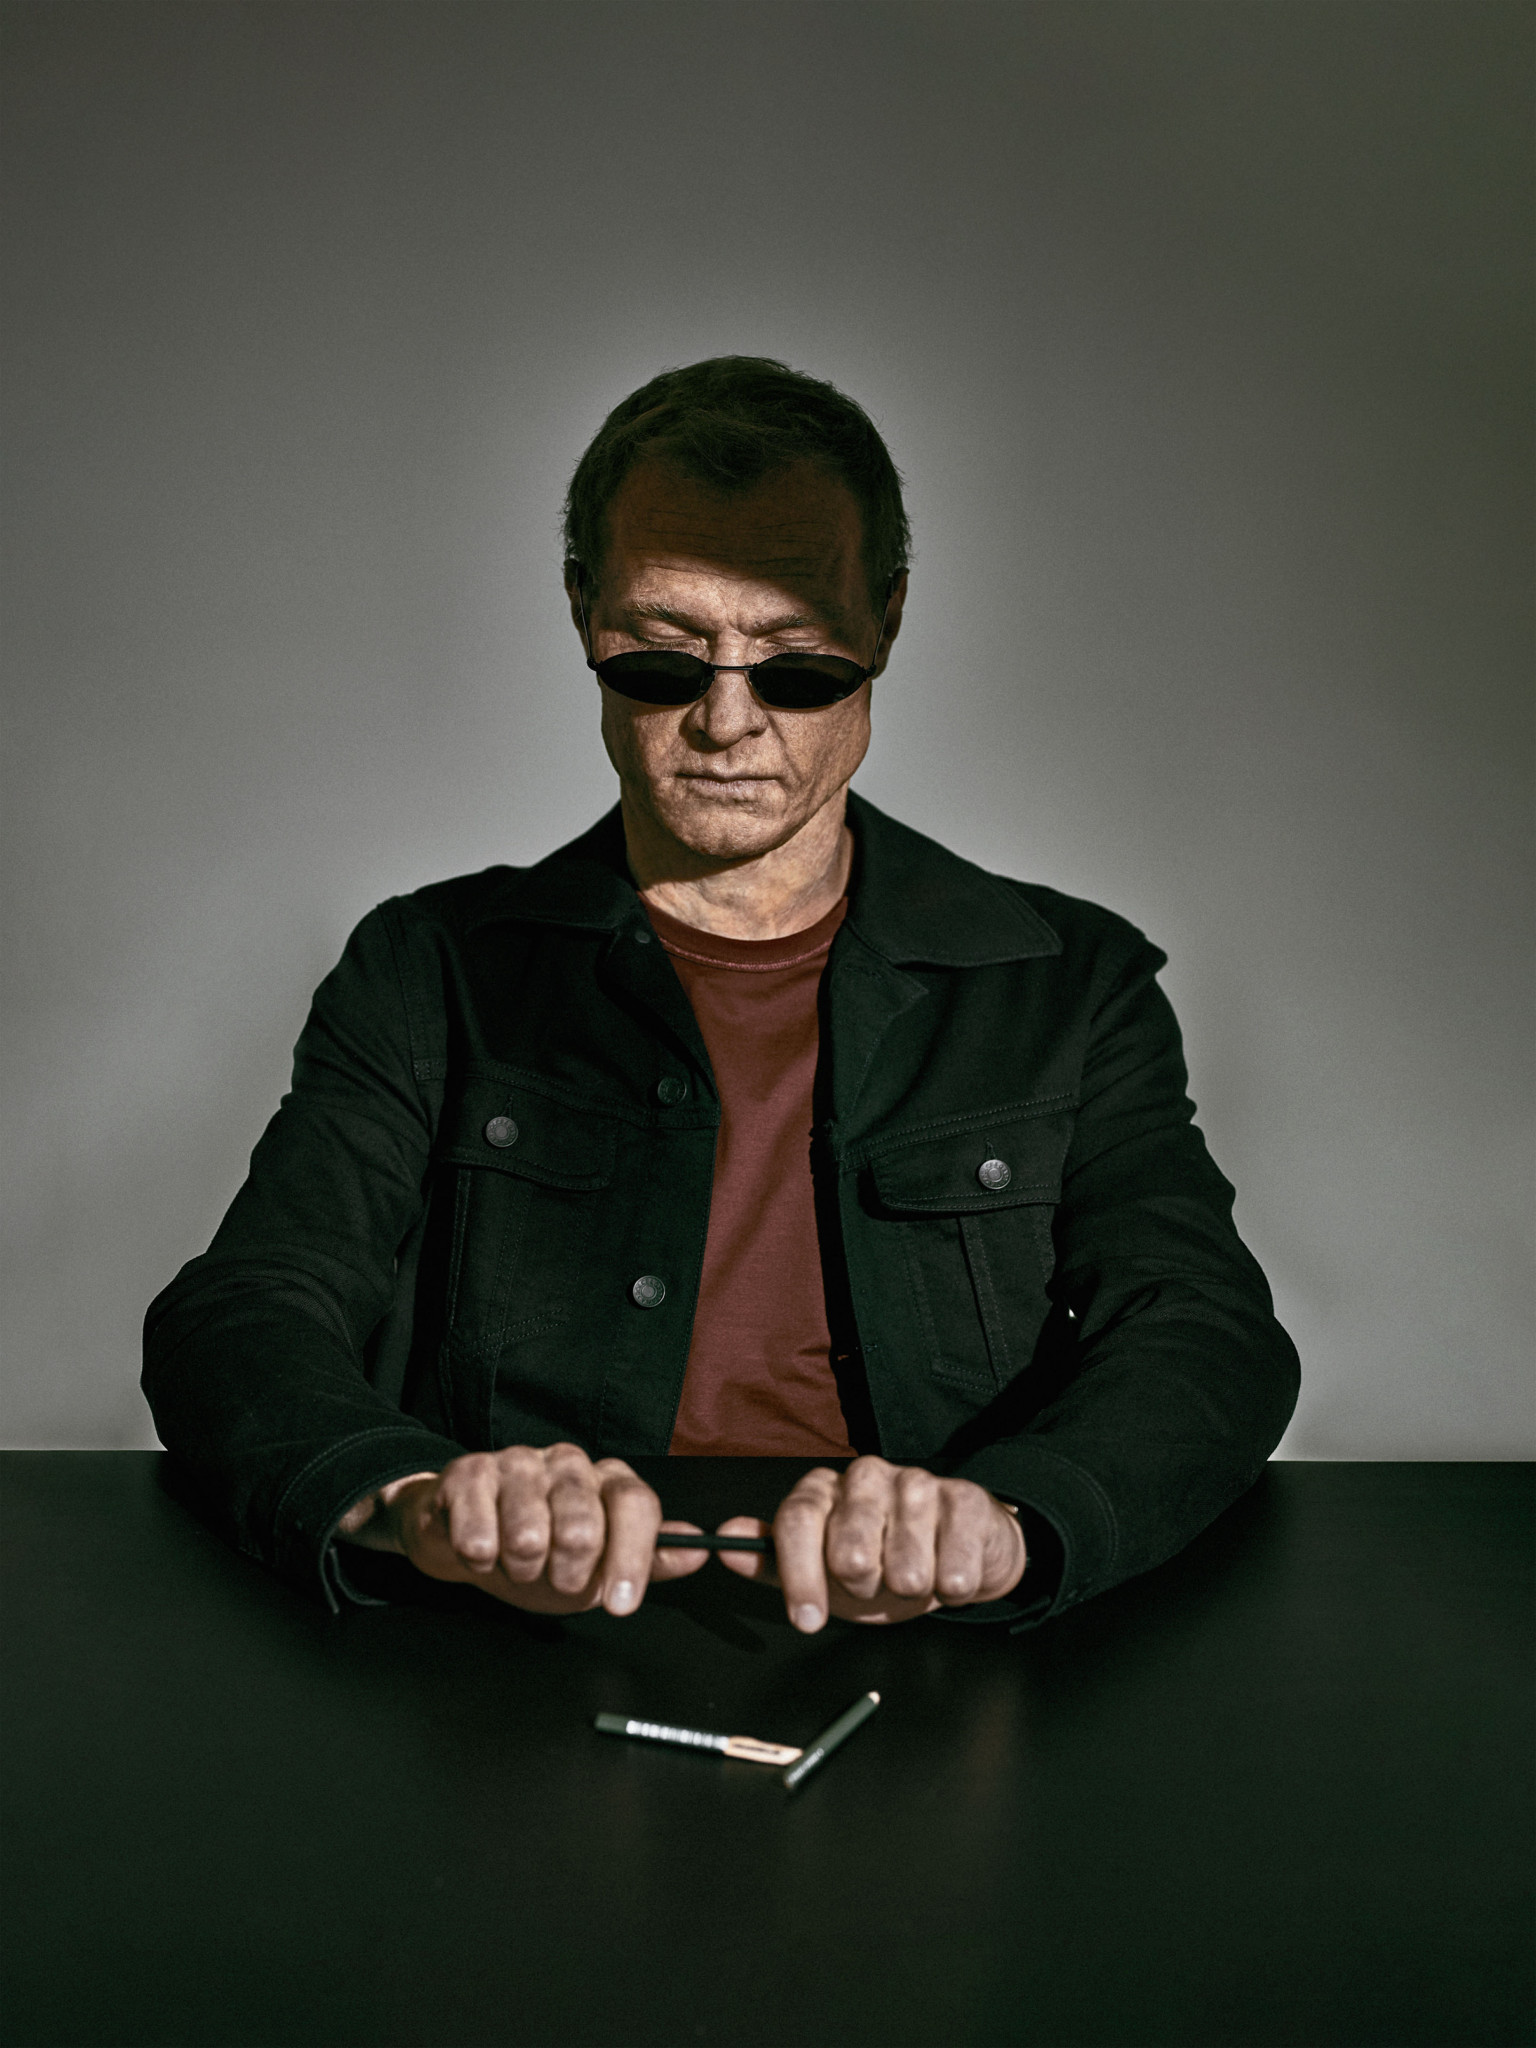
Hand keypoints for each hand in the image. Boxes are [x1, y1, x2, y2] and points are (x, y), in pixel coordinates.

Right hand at [365, 1444, 711, 1616]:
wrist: (469, 1541)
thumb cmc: (545, 1558)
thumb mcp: (602, 1570)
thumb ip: (650, 1563)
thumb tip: (700, 1550)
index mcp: (609, 1480)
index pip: (636, 1505)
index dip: (631, 1558)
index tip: (621, 1604)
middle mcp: (569, 1461)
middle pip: (583, 1524)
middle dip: (567, 1573)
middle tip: (554, 1578)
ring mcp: (519, 1460)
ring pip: (529, 1533)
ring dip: (521, 1568)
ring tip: (517, 1564)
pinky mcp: (470, 1471)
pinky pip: (479, 1532)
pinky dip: (482, 1558)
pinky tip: (484, 1553)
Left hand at [714, 1456, 1026, 1630]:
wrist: (959, 1556)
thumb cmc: (882, 1565)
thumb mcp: (822, 1574)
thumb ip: (773, 1562)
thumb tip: (724, 1544)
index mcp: (823, 1489)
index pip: (797, 1521)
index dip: (799, 1576)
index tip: (806, 1619)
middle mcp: (866, 1475)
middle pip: (849, 1549)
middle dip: (863, 1586)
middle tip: (874, 1583)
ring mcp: (916, 1482)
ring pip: (904, 1566)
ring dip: (910, 1588)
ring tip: (912, 1576)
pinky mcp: (963, 1497)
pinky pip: (953, 1566)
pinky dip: (950, 1585)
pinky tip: (948, 1571)